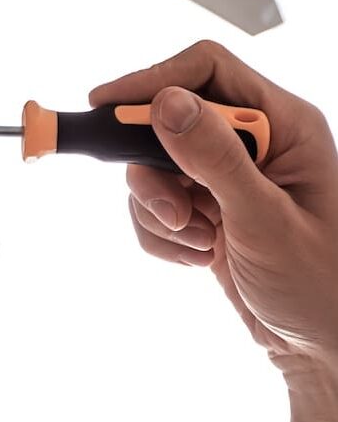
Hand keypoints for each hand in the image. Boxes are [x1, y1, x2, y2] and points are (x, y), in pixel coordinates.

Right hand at [91, 41, 337, 374]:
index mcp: (285, 127)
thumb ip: (214, 159)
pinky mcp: (207, 209)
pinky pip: (153, 204)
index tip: (106, 107)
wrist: (322, 349)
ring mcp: (227, 176)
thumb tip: (165, 103)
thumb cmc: (320, 288)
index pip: (207, 71)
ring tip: (199, 243)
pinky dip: (161, 235)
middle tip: (168, 211)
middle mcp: (255, 143)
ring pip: (153, 167)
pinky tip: (199, 257)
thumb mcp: (265, 221)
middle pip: (167, 120)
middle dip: (154, 171)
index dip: (153, 81)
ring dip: (159, 211)